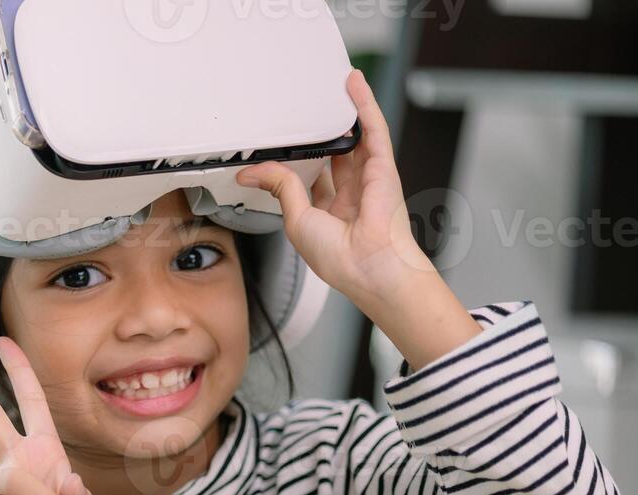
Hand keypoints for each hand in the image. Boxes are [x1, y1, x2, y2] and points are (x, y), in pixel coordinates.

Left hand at [234, 69, 435, 316]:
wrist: (369, 266)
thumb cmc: (340, 258)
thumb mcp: (296, 219)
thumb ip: (280, 188)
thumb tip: (254, 172)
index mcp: (328, 213)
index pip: (309, 179)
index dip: (295, 162)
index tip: (276, 148)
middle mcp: (350, 194)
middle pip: (332, 154)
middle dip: (320, 133)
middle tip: (305, 108)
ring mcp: (368, 179)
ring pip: (353, 137)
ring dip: (342, 110)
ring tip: (329, 84)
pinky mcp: (383, 167)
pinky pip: (373, 129)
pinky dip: (363, 105)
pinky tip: (353, 84)